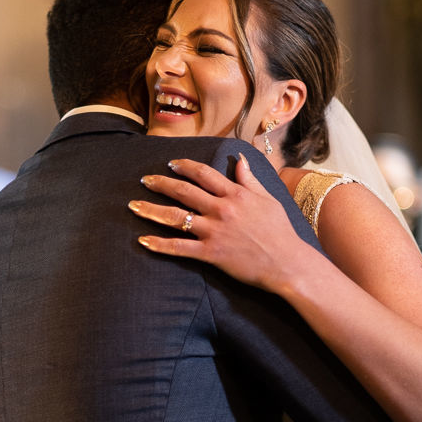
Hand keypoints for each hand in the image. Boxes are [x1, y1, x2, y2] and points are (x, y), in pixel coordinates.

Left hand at [128, 153, 304, 293]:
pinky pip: (180, 248)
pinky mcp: (211, 253)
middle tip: (144, 180)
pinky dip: (160, 245)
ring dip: (152, 210)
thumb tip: (240, 158)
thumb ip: (249, 179)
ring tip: (134, 206)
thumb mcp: (267, 199)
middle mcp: (222, 209)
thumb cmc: (280, 231)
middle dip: (161, 184)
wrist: (287, 262)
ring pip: (176, 217)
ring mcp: (215, 231)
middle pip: (184, 191)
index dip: (185, 167)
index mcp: (235, 194)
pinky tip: (143, 241)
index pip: (204, 174)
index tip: (171, 164)